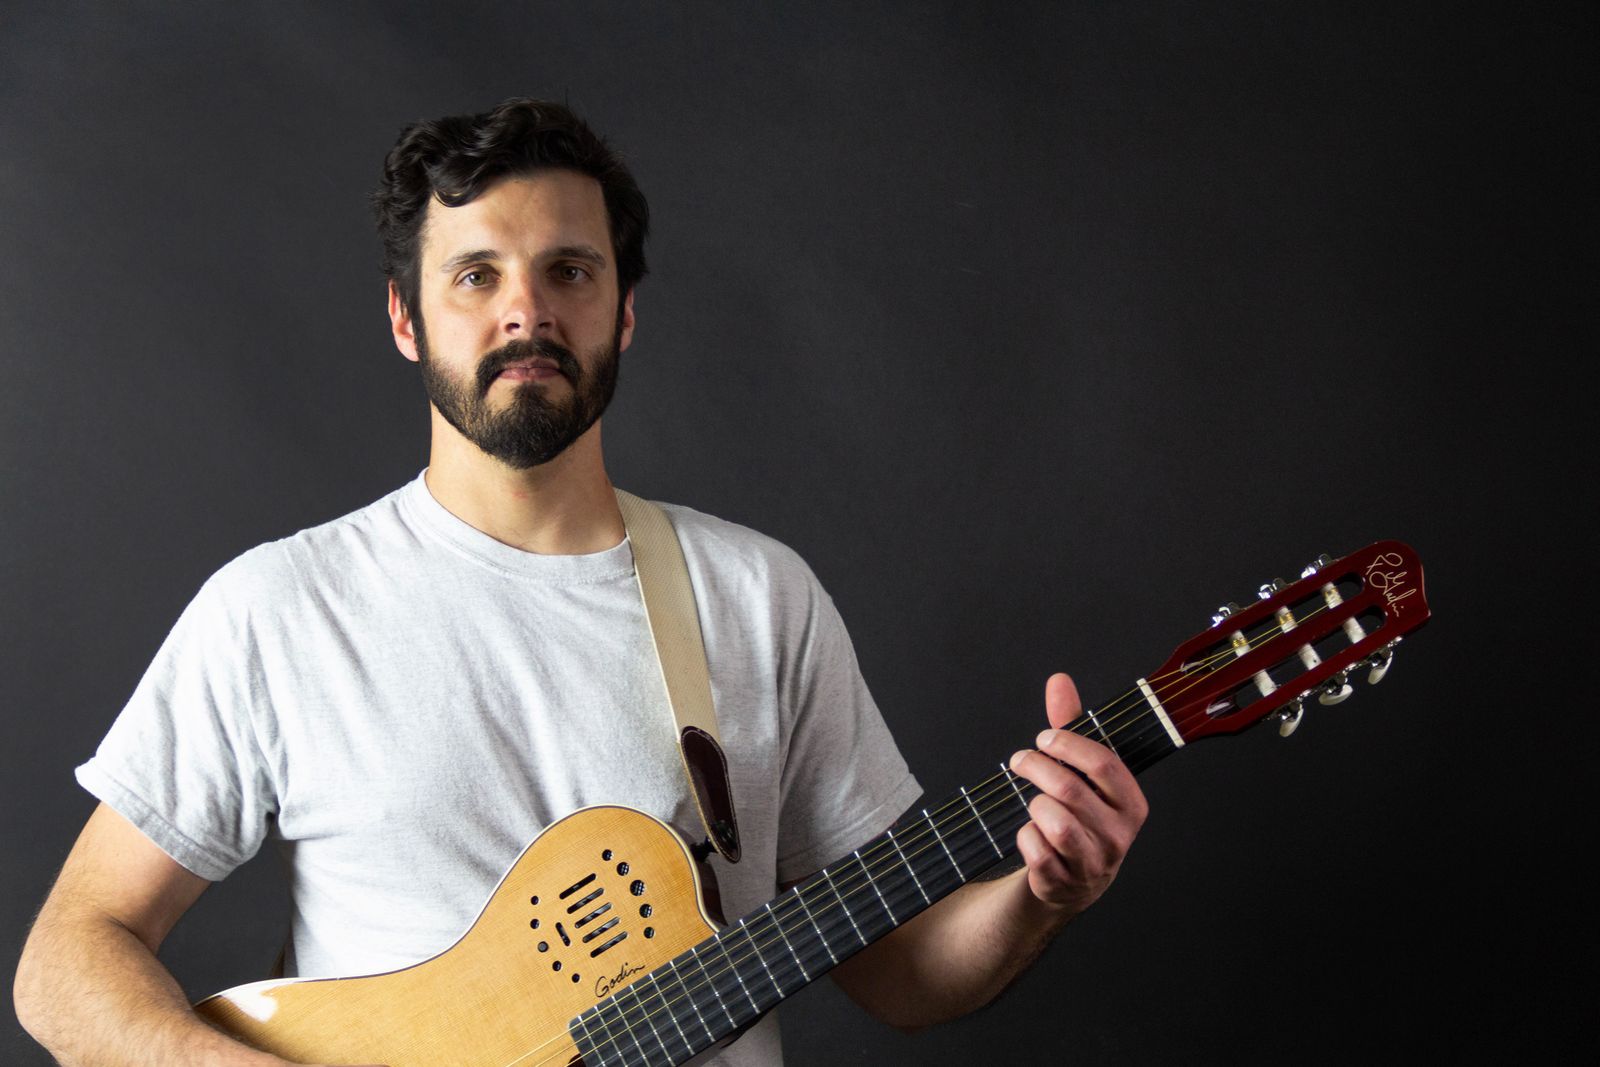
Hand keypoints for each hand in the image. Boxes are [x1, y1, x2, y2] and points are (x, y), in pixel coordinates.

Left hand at [1008, 672, 1147, 916]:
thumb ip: (1071, 726)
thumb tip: (1059, 680)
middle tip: (1019, 760)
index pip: (1104, 764)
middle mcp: (1119, 835)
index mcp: (1131, 803)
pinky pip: (1038, 852)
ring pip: (1057, 824)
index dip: (1068, 745)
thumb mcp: (1080, 771)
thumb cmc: (1078, 813)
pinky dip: (1025, 837)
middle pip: (1071, 790)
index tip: (1043, 737)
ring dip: (1034, 804)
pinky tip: (1028, 831)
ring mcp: (1093, 862)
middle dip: (1037, 768)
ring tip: (1032, 800)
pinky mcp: (1065, 882)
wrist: (1073, 879)